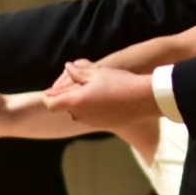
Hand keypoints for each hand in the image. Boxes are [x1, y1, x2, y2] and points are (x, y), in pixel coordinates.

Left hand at [43, 60, 159, 131]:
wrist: (144, 99)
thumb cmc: (119, 82)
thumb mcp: (97, 72)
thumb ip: (78, 72)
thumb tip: (67, 68)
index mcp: (75, 101)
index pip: (51, 103)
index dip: (50, 96)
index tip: (54, 90)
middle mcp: (80, 115)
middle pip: (65, 107)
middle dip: (69, 97)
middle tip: (80, 84)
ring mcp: (92, 122)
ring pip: (79, 112)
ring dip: (82, 103)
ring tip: (96, 90)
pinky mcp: (103, 126)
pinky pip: (91, 117)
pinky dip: (93, 109)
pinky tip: (107, 99)